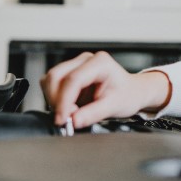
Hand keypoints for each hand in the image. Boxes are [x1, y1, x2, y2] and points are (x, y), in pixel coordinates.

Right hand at [40, 51, 170, 128]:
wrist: (131, 92)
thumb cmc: (127, 95)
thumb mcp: (114, 107)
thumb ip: (93, 114)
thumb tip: (73, 121)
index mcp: (100, 63)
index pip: (73, 80)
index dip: (64, 101)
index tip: (62, 120)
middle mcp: (86, 60)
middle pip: (56, 77)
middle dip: (57, 101)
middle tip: (68, 118)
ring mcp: (75, 64)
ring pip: (50, 80)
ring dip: (54, 99)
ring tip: (72, 112)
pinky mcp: (68, 73)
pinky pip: (51, 84)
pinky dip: (55, 98)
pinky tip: (69, 107)